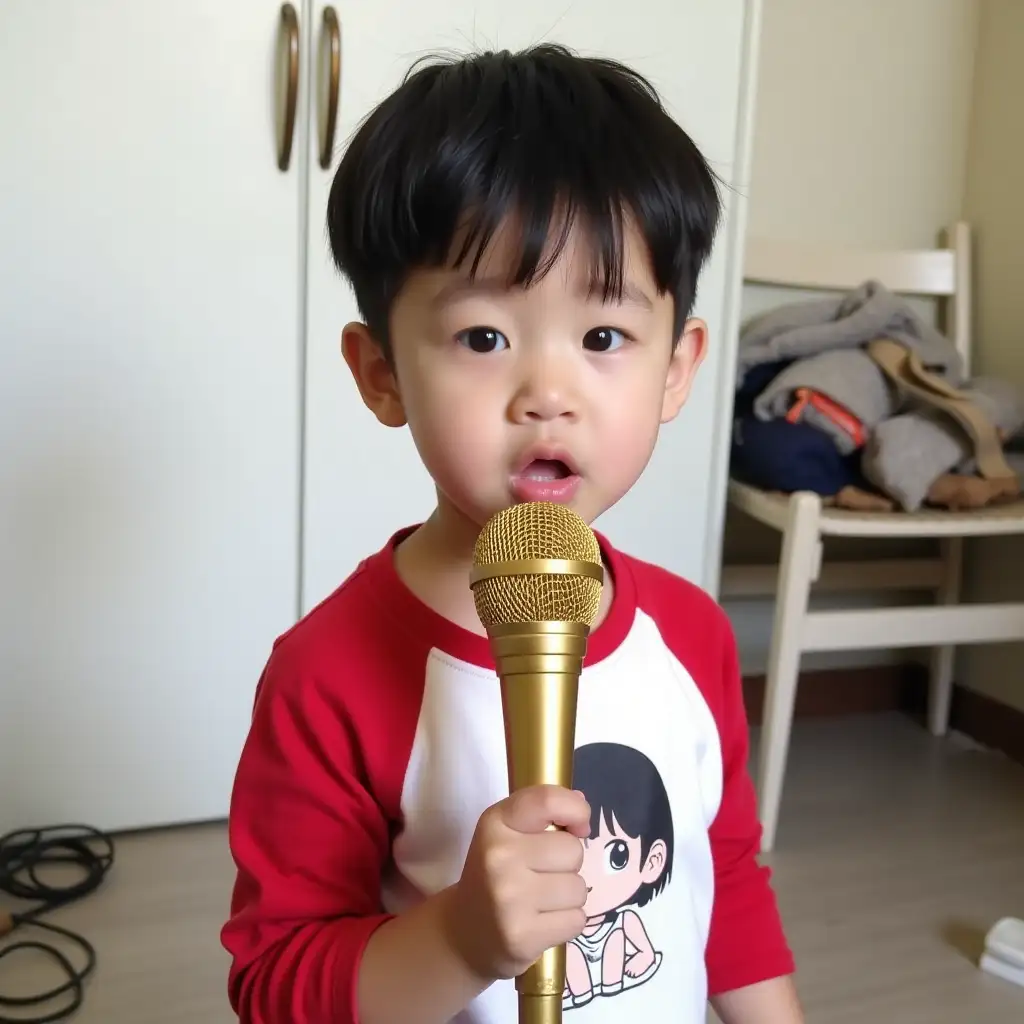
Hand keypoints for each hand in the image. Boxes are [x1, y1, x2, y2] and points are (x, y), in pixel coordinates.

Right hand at [444, 785, 590, 981]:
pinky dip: (567, 922)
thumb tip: (581, 803)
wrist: (464, 931)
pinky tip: (542, 922)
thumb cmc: (494, 873)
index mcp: (495, 823)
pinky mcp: (522, 936)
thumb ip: (542, 812)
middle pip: (573, 850)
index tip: (577, 827)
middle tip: (542, 875)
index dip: (575, 810)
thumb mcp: (506, 832)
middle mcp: (499, 856)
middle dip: (568, 864)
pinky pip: (577, 920)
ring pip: (579, 888)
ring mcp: (509, 899)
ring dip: (569, 896)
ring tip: (541, 901)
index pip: (547, 801)